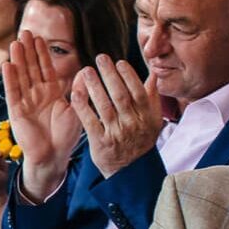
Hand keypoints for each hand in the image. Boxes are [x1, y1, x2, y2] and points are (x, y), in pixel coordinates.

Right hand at [2, 31, 83, 200]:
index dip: (42, 53)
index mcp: (51, 93)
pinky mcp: (16, 112)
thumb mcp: (76, 110)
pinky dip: (10, 79)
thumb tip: (86, 70)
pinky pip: (13, 92)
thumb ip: (78, 90)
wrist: (53, 157)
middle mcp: (37, 95)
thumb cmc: (66, 136)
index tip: (39, 37)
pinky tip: (8, 65)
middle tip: (25, 32)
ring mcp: (25, 102)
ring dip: (18, 60)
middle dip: (28, 50)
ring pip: (21, 76)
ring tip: (16, 43)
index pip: (46, 69)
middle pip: (31, 68)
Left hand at [71, 55, 163, 177]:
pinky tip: (76, 92)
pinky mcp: (100, 142)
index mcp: (146, 117)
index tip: (119, 62)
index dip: (129, 76)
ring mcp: (116, 134)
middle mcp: (132, 124)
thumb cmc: (140, 140)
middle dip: (110, 75)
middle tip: (100, 58)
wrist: (131, 171)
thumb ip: (151, 97)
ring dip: (94, 86)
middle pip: (120, 95)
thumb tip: (153, 73)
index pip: (138, 92)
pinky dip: (82, 106)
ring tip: (86, 70)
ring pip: (104, 106)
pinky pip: (89, 121)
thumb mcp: (152, 120)